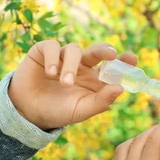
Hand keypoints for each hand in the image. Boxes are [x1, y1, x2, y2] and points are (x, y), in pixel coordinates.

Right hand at [8, 40, 136, 129]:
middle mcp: (81, 65)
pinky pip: (53, 47)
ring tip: (65, 83)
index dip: (123, 60)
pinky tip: (50, 73)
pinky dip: (53, 58)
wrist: (28, 112)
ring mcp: (63, 57)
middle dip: (105, 49)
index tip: (131, 59)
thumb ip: (101, 101)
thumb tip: (120, 89)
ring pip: (74, 50)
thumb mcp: (81, 111)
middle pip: (97, 50)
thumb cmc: (58, 112)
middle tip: (110, 54)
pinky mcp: (44, 51)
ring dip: (71, 66)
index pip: (112, 66)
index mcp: (94, 79)